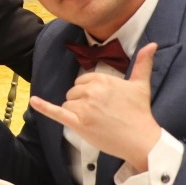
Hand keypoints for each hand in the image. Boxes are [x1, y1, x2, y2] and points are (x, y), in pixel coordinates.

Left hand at [30, 42, 162, 169]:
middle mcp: (91, 90)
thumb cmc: (140, 113)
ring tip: (96, 121)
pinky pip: (56, 112)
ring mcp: (83, 107)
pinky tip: (33, 101)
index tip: (103, 102)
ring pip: (68, 105)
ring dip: (77, 113)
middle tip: (102, 113)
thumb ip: (143, 63)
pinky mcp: (78, 123)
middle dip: (83, 102)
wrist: (142, 140)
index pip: (82, 81)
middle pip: (73, 93)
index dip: (89, 92)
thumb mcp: (141, 84)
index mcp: (102, 79)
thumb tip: (152, 44)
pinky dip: (43, 107)